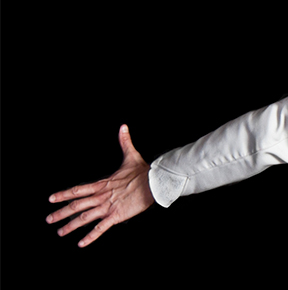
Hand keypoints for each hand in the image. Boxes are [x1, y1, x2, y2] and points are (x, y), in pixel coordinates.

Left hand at [48, 125, 155, 246]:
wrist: (155, 182)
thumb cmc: (144, 171)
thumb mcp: (131, 156)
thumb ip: (124, 142)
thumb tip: (123, 127)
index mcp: (101, 184)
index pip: (77, 190)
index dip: (62, 194)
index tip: (50, 199)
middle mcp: (100, 196)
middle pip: (75, 206)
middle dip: (60, 213)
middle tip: (48, 219)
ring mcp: (107, 207)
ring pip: (84, 218)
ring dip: (70, 226)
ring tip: (60, 232)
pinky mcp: (116, 216)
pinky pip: (100, 228)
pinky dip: (90, 236)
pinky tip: (80, 244)